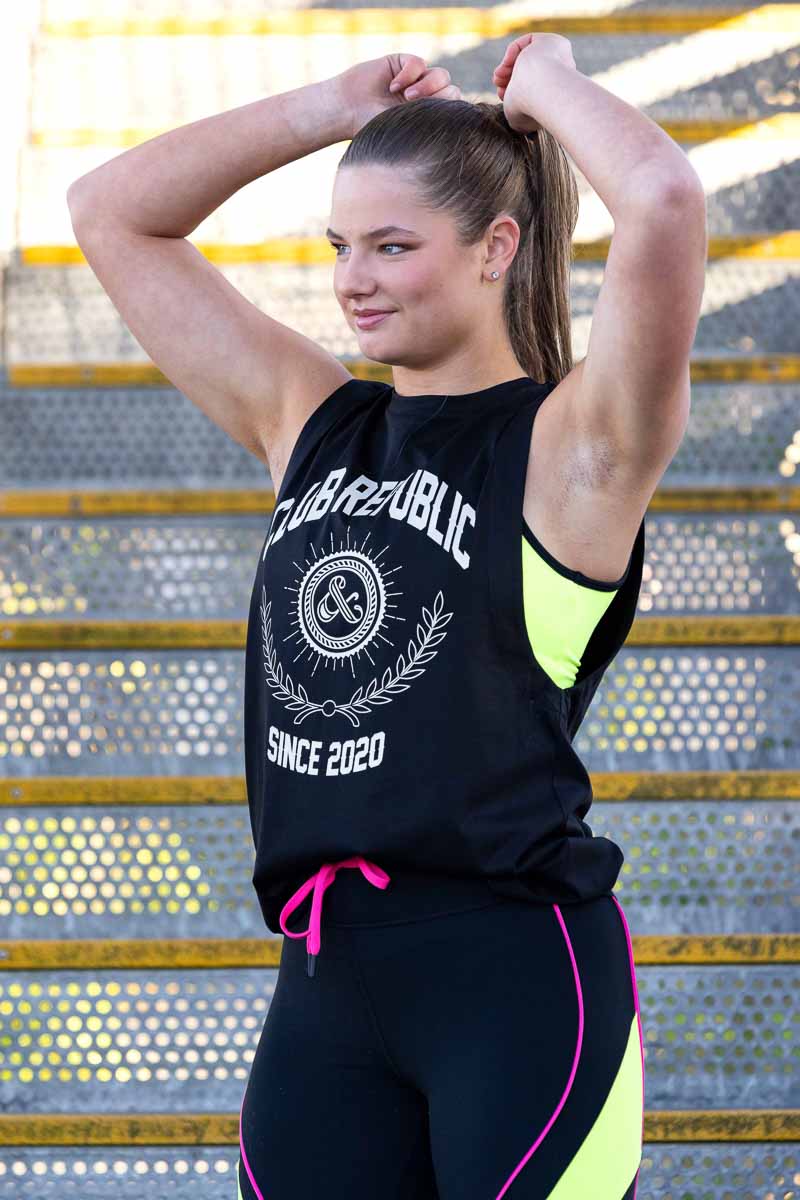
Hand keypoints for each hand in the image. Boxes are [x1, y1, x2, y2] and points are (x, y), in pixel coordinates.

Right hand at [336, 54, 462, 139]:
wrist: (348, 111)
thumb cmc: (375, 128)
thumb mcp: (409, 131)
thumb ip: (433, 124)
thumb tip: (461, 123)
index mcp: (430, 117)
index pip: (456, 110)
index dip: (451, 112)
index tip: (435, 121)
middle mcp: (427, 98)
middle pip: (453, 91)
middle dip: (439, 99)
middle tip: (417, 108)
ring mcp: (417, 79)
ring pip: (441, 75)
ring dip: (427, 86)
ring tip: (406, 97)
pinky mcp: (404, 63)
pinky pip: (419, 63)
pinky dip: (409, 74)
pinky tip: (393, 86)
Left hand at [491, 33, 575, 133]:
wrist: (540, 91)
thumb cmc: (528, 107)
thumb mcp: (516, 115)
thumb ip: (516, 108)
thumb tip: (514, 104)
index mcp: (555, 98)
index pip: (531, 89)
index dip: (512, 90)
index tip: (501, 96)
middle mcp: (561, 78)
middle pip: (530, 73)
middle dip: (510, 79)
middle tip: (499, 87)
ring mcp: (559, 60)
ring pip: (528, 58)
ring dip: (508, 67)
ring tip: (498, 78)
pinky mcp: (554, 42)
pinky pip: (530, 41)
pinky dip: (513, 51)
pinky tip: (506, 64)